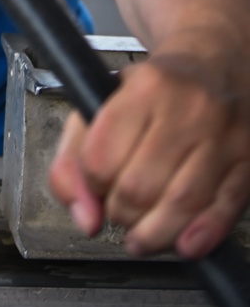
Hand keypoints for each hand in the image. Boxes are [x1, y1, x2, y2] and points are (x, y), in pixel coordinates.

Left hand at [49, 38, 249, 258]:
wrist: (216, 62)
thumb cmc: (155, 88)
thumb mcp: (102, 100)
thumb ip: (74, 156)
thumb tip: (85, 219)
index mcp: (145, 87)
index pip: (102, 158)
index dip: (91, 184)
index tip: (96, 184)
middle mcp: (187, 108)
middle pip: (139, 187)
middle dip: (120, 213)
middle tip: (119, 210)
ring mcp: (222, 135)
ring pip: (181, 204)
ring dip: (153, 234)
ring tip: (141, 236)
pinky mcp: (247, 160)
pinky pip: (224, 209)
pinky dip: (201, 235)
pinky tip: (182, 244)